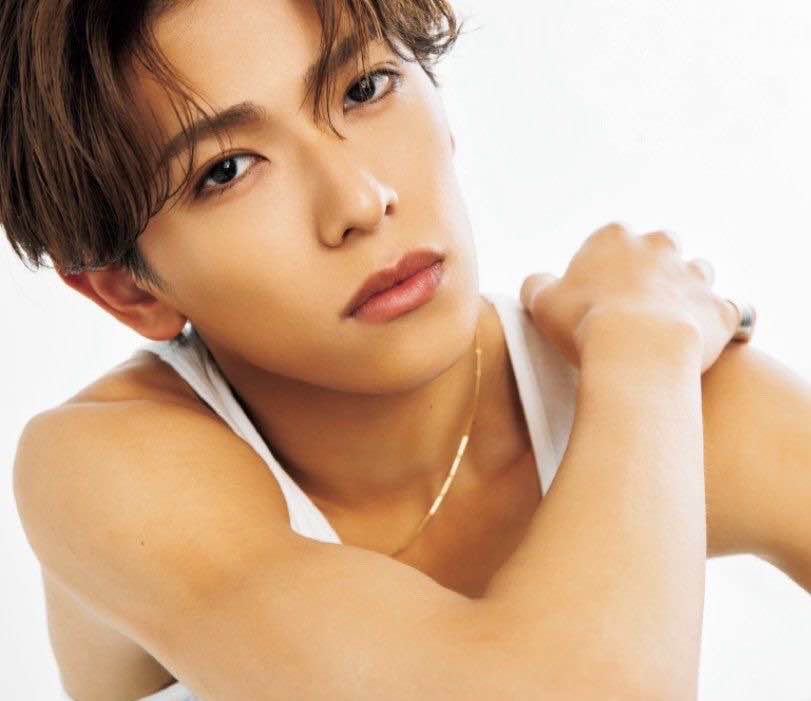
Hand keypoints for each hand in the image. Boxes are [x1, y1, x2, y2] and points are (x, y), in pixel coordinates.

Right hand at [519, 222, 739, 372]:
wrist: (637, 350)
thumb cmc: (584, 323)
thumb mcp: (541, 302)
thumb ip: (536, 285)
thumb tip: (537, 283)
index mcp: (614, 238)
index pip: (612, 241)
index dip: (604, 267)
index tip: (596, 295)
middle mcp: (659, 246)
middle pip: (661, 247)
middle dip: (653, 269)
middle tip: (634, 304)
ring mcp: (694, 275)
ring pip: (698, 273)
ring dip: (686, 292)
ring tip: (669, 323)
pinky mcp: (721, 309)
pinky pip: (727, 311)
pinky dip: (715, 323)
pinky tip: (702, 340)